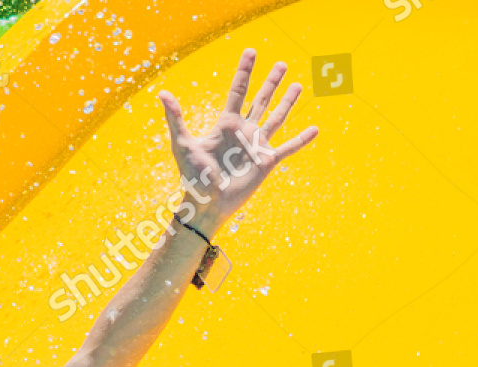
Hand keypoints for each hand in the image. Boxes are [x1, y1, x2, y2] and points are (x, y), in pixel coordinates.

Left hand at [158, 49, 318, 234]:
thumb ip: (176, 118)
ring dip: (288, 102)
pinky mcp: (267, 162)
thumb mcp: (183, 144)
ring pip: (276, 118)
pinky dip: (301, 139)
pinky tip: (315, 129)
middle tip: (282, 64)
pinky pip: (288, 148)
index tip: (251, 51)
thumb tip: (162, 93)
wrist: (206, 203)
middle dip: (271, 82)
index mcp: (226, 124)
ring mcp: (257, 146)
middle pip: (261, 100)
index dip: (245, 71)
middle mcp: (244, 131)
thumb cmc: (192, 177)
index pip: (238, 90)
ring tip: (298, 85)